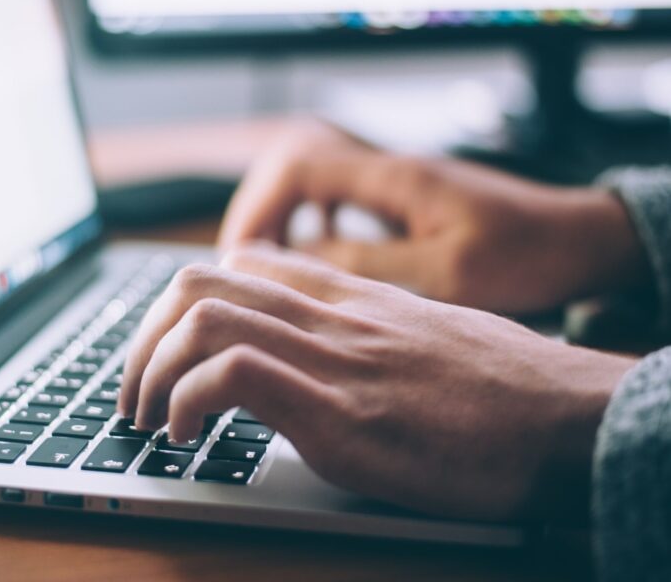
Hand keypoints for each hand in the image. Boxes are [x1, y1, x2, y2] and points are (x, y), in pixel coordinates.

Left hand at [119, 244, 633, 520]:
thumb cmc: (500, 386)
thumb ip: (363, 329)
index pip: (241, 263)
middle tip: (135, 389)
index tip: (167, 347)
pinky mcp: (340, 413)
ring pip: (202, 317)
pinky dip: (187, 400)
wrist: (566, 416)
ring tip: (147, 417)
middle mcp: (330, 315)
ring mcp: (332, 358)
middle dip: (143, 336)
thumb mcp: (422, 333)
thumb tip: (320, 349)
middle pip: (200, 281)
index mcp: (347, 297)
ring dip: (150, 369)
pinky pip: (232, 374)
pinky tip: (186, 436)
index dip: (183, 301)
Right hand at [218, 119, 647, 313]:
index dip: (258, 206)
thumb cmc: (525, 254)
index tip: (241, 254)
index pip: (299, 166)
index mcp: (395, 177)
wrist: (577, 238)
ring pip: (311, 177)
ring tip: (265, 259)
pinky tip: (311, 249)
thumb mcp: (446, 273)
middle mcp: (387, 168)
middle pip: (293, 162)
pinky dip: (310, 217)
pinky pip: (336, 194)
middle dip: (258, 208)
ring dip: (280, 213)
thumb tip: (299, 258)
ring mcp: (394, 179)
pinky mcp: (403, 196)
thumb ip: (369, 263)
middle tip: (242, 261)